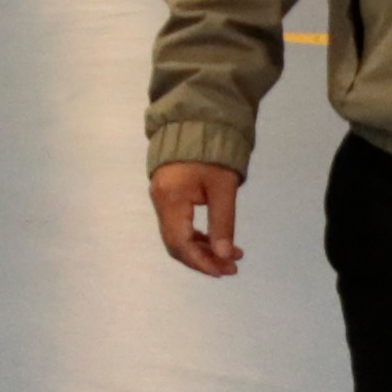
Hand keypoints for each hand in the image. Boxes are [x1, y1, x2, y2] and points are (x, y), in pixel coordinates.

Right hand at [152, 162, 243, 276]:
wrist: (198, 120)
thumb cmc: (213, 153)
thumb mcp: (223, 188)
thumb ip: (223, 223)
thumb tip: (224, 255)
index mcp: (171, 199)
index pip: (180, 243)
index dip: (201, 262)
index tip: (225, 270)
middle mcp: (160, 201)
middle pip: (176, 243)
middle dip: (203, 259)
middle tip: (231, 267)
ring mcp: (161, 198)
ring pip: (178, 235)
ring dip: (202, 249)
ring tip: (230, 256)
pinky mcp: (168, 195)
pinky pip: (179, 224)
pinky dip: (197, 236)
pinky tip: (216, 240)